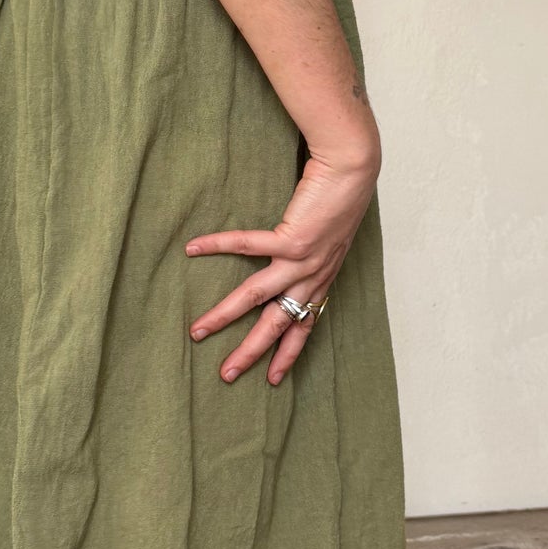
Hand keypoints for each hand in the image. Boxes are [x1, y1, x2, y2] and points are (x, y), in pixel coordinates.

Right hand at [186, 143, 379, 384]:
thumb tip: (290, 256)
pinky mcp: (292, 238)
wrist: (354, 170)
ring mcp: (303, 260)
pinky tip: (193, 248)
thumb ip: (312, 251)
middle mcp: (313, 275)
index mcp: (323, 278)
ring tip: (198, 330)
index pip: (305, 325)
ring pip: (257, 298)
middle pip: (277, 324)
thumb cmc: (343, 195)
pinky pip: (247, 245)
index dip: (289, 353)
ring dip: (225, 317)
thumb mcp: (332, 235)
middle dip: (251, 352)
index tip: (274, 379)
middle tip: (227, 375)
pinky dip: (217, 245)